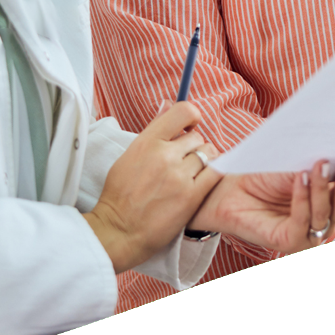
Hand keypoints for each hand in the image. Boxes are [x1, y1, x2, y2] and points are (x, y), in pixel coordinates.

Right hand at [83, 101, 222, 272]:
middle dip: (193, 146)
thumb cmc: (120, 194)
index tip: (189, 126)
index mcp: (147, 141)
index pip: (182, 111)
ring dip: (203, 161)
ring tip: (190, 174)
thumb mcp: (130, 154)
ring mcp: (179, 175)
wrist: (119, 230)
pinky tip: (202, 180)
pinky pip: (215, 174)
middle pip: (197, 136)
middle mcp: (165, 154)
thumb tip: (167, 104)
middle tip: (184, 161)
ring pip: (208, 154)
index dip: (191, 116)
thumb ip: (153, 130)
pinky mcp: (192, 196)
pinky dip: (212, 174)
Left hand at [188, 148, 334, 255]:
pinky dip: (303, 198)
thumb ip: (317, 160)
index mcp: (328, 201)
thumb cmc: (261, 174)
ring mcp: (307, 234)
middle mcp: (322, 220)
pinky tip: (301, 178)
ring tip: (321, 162)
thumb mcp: (293, 163)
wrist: (226, 190)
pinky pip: (301, 221)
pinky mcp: (288, 242)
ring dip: (325, 187)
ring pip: (325, 212)